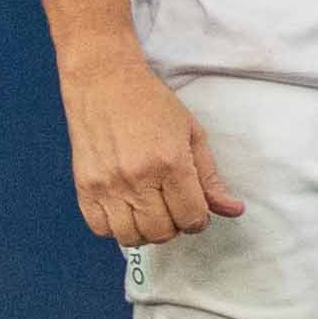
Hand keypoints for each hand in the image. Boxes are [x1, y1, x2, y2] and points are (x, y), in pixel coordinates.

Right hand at [61, 52, 243, 245]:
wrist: (105, 81)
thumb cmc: (151, 104)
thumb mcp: (192, 134)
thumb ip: (211, 177)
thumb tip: (233, 210)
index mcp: (171, 163)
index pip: (191, 217)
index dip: (199, 219)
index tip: (194, 208)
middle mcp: (138, 178)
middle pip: (162, 232)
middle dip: (175, 225)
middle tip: (173, 206)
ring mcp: (108, 185)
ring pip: (132, 237)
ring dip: (146, 230)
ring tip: (149, 209)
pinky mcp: (84, 187)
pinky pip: (100, 229)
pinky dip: (116, 227)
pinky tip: (125, 208)